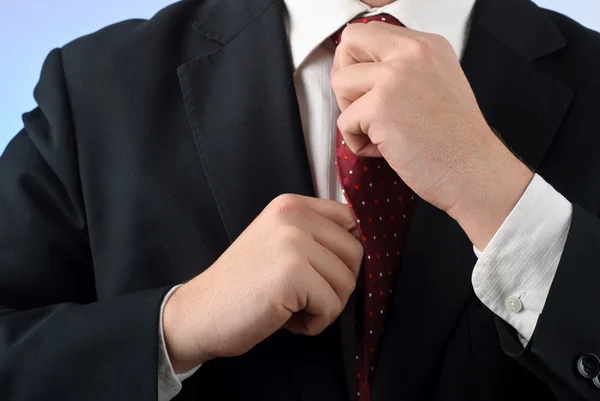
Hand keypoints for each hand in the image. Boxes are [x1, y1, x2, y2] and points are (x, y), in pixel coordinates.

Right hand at [162, 194, 362, 372]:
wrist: (200, 312)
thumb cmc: (243, 285)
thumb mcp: (278, 243)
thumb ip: (314, 235)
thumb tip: (362, 246)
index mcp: (291, 204)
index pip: (350, 221)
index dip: (344, 254)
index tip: (322, 272)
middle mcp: (293, 215)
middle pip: (355, 253)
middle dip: (336, 284)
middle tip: (303, 295)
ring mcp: (293, 242)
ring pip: (347, 282)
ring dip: (325, 305)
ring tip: (291, 306)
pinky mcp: (293, 274)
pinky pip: (332, 306)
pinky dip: (315, 323)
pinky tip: (287, 318)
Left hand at [331, 22, 533, 247]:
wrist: (475, 172)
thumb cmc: (455, 141)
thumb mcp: (437, 83)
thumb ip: (404, 69)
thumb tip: (360, 69)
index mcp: (426, 45)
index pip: (368, 32)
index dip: (357, 61)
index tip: (366, 89)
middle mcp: (411, 52)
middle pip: (348, 43)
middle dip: (344, 77)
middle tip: (363, 108)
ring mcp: (395, 77)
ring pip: (339, 83)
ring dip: (351, 113)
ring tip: (380, 133)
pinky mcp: (380, 107)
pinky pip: (343, 123)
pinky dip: (358, 143)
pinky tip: (387, 150)